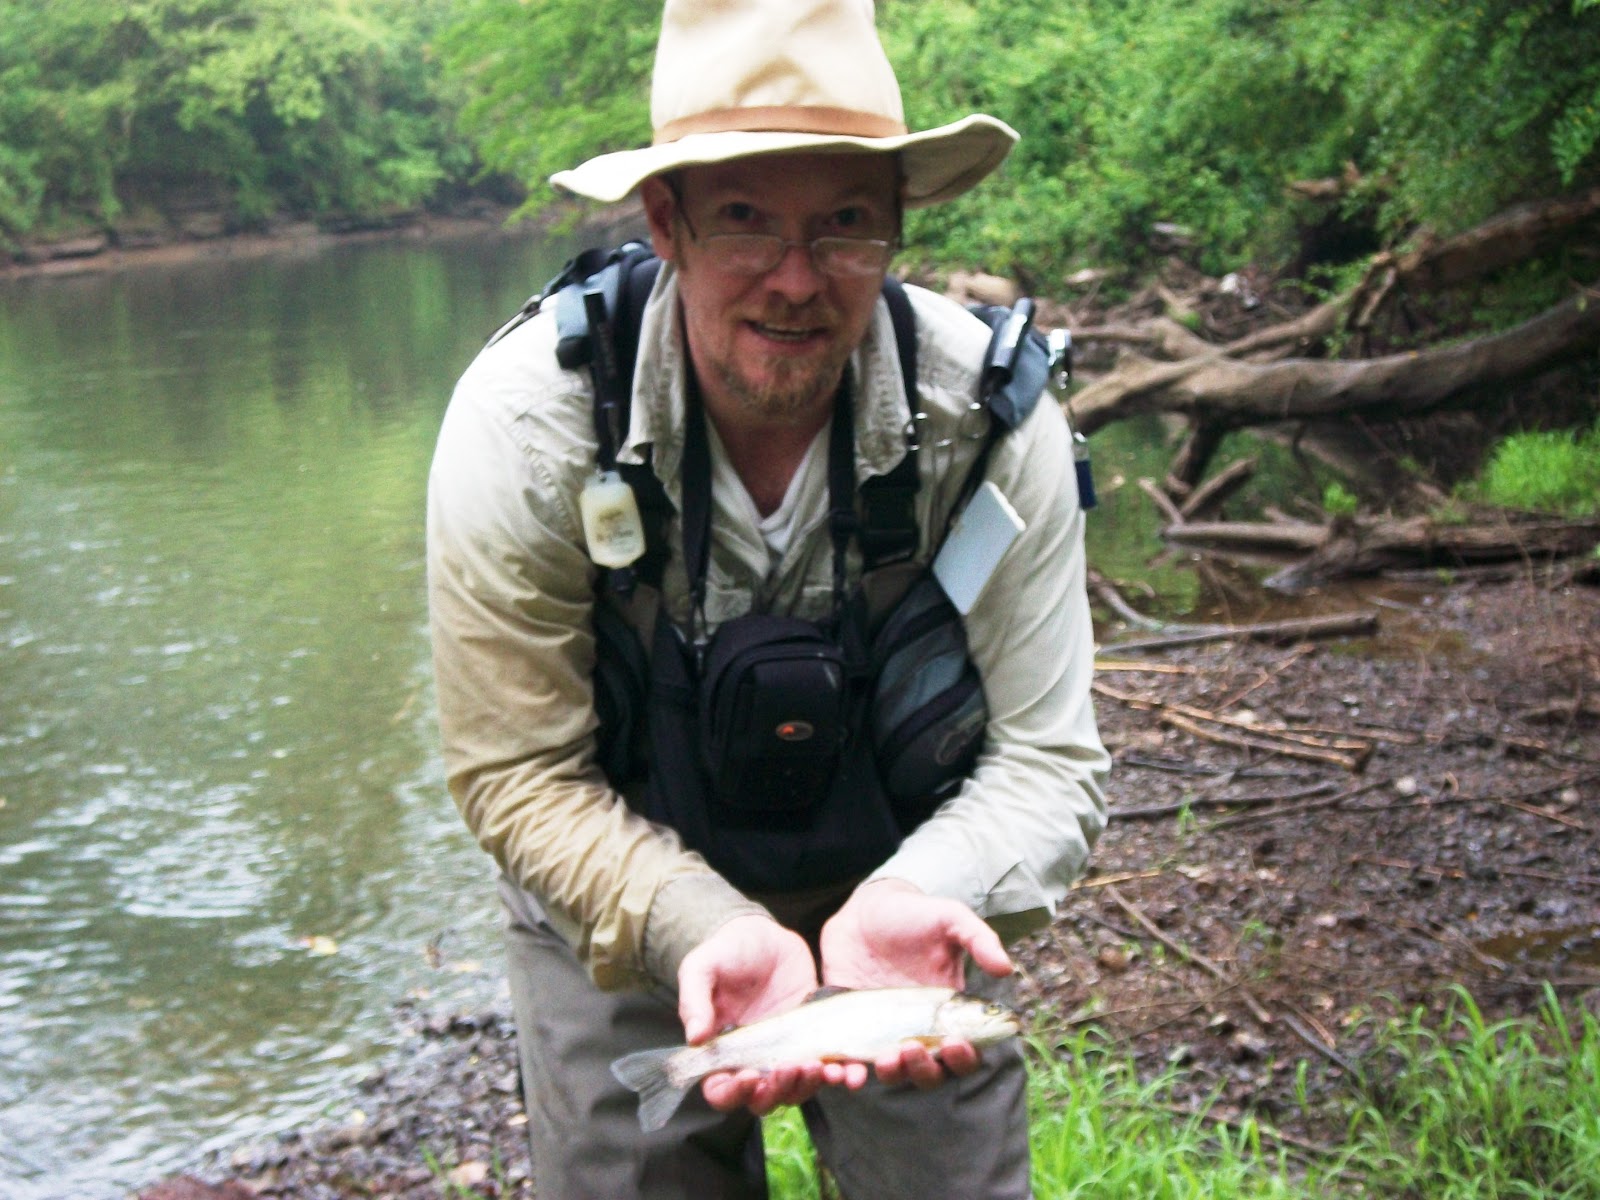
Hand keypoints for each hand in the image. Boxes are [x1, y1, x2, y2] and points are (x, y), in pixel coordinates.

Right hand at [676, 915, 867, 1115]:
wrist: (764, 936)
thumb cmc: (726, 953)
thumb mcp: (702, 967)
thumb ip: (694, 1000)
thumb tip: (695, 1038)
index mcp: (721, 1052)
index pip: (721, 1090)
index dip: (732, 1093)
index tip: (748, 1076)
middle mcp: (753, 1060)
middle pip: (762, 1099)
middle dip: (776, 1091)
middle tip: (789, 1067)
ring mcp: (785, 1052)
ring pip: (795, 1090)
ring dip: (807, 1086)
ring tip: (819, 1066)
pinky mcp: (812, 1039)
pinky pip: (824, 1067)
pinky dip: (836, 1074)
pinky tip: (843, 1068)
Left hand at [819, 878, 1012, 1088]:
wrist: (863, 911)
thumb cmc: (913, 915)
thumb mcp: (949, 918)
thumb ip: (978, 939)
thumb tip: (1006, 968)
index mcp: (949, 1012)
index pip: (964, 1051)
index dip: (964, 1056)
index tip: (955, 1041)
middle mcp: (919, 1030)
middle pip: (931, 1071)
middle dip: (925, 1068)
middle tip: (913, 1047)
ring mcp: (884, 1033)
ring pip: (894, 1073)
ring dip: (892, 1073)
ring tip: (886, 1057)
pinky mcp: (852, 1031)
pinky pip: (852, 1063)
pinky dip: (849, 1074)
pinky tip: (845, 1073)